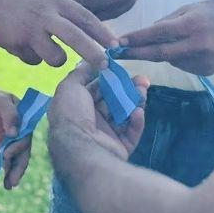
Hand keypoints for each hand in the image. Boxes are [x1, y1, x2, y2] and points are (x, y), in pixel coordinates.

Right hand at [0, 0, 118, 70]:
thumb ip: (64, 12)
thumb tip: (90, 31)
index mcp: (56, 0)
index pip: (86, 17)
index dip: (102, 33)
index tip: (117, 46)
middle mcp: (46, 13)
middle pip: (76, 37)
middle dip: (93, 53)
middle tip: (107, 66)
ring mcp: (32, 28)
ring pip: (56, 57)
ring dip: (55, 58)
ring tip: (43, 48)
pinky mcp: (18, 42)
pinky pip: (34, 60)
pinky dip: (32, 57)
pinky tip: (20, 43)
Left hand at [0, 87, 31, 189]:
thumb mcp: (0, 101)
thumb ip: (9, 114)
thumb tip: (14, 133)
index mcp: (25, 121)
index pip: (25, 136)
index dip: (19, 146)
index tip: (7, 153)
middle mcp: (21, 134)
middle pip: (24, 152)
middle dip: (19, 167)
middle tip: (14, 180)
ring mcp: (12, 143)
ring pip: (17, 160)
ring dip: (15, 173)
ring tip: (10, 185)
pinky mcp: (2, 149)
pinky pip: (6, 162)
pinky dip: (7, 173)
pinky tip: (6, 184)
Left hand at [47, 63, 148, 179]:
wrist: (81, 150)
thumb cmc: (72, 114)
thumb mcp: (69, 87)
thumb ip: (81, 73)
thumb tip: (93, 62)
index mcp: (76, 107)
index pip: (95, 89)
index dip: (108, 78)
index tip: (121, 68)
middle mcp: (90, 121)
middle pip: (112, 101)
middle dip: (126, 88)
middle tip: (142, 79)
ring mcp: (105, 136)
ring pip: (124, 114)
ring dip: (135, 100)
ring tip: (144, 90)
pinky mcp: (119, 148)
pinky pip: (131, 132)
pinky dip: (136, 121)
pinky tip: (138, 111)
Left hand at [117, 0, 213, 74]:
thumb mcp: (192, 8)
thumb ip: (169, 21)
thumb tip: (147, 34)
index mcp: (192, 25)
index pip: (157, 34)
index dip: (136, 39)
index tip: (118, 43)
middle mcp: (197, 46)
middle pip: (159, 53)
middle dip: (136, 54)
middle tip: (116, 55)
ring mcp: (203, 61)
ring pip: (170, 60)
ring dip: (161, 52)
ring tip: (171, 40)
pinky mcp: (206, 72)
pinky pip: (182, 65)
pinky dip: (178, 57)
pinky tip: (187, 48)